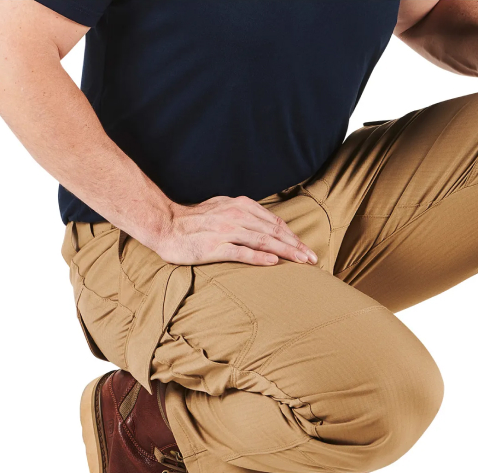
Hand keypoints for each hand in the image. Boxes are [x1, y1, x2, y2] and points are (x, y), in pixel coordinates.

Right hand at [153, 196, 317, 265]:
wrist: (165, 225)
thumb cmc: (195, 221)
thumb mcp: (223, 210)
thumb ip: (244, 216)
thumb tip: (267, 226)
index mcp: (240, 206)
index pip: (274, 222)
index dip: (293, 235)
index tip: (306, 248)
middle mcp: (236, 216)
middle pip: (273, 232)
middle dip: (296, 245)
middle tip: (313, 258)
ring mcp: (225, 231)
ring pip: (263, 241)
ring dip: (285, 251)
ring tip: (302, 261)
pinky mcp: (214, 247)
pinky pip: (241, 252)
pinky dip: (259, 257)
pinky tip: (274, 262)